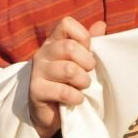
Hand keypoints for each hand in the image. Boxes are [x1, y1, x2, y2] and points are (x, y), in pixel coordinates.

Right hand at [28, 17, 106, 137]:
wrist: (50, 113)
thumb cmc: (68, 82)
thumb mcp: (80, 61)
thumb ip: (88, 43)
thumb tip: (102, 24)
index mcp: (54, 42)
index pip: (66, 24)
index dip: (83, 36)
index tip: (88, 51)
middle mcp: (43, 53)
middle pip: (70, 47)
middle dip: (87, 62)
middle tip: (89, 73)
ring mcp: (37, 71)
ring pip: (69, 70)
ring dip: (83, 81)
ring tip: (82, 87)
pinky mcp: (35, 90)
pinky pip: (63, 91)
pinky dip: (76, 97)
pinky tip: (76, 100)